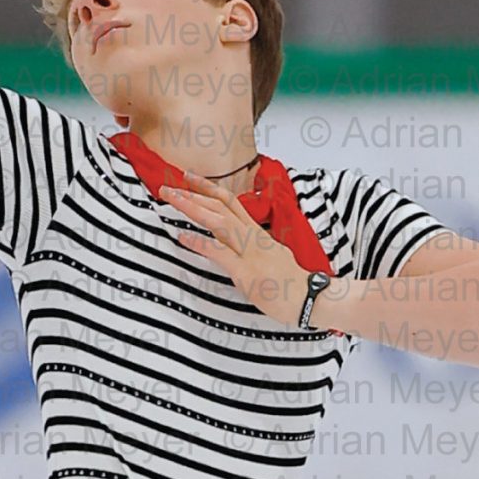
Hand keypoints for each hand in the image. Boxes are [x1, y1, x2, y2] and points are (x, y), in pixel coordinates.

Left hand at [162, 169, 305, 326]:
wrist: (310, 299)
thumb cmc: (290, 284)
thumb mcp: (271, 258)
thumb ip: (253, 249)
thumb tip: (238, 248)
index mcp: (256, 233)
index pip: (231, 202)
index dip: (209, 188)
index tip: (190, 179)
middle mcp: (252, 236)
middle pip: (220, 205)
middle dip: (193, 193)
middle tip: (169, 186)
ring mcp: (249, 252)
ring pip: (218, 221)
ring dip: (192, 208)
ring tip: (170, 199)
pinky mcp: (246, 270)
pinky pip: (219, 252)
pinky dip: (199, 243)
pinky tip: (182, 237)